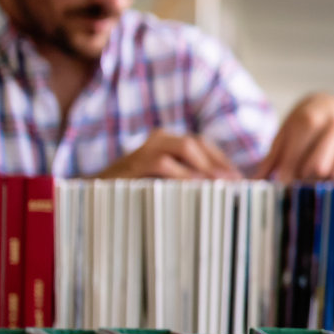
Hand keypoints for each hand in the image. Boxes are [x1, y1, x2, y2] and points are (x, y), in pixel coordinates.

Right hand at [98, 130, 240, 179]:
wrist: (92, 194)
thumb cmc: (135, 191)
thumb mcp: (165, 183)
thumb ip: (189, 181)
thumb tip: (225, 190)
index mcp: (170, 141)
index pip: (205, 146)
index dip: (224, 162)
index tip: (241, 181)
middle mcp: (160, 139)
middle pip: (199, 144)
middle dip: (220, 163)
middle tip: (236, 184)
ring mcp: (146, 147)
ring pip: (186, 147)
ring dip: (207, 167)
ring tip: (222, 185)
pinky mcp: (134, 162)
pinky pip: (164, 164)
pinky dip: (183, 175)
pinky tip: (196, 188)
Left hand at [256, 92, 333, 182]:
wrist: (331, 103)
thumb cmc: (304, 122)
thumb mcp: (285, 134)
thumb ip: (271, 159)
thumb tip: (255, 184)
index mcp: (311, 117)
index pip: (296, 158)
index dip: (285, 176)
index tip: (279, 186)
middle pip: (318, 169)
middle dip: (305, 178)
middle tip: (299, 176)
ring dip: (323, 180)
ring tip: (314, 172)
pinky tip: (332, 166)